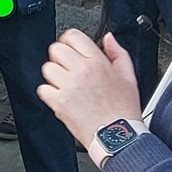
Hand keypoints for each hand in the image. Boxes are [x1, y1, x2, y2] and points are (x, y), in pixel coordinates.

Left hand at [37, 30, 142, 149]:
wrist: (118, 135)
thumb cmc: (123, 109)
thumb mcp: (128, 76)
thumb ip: (117, 53)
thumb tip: (108, 38)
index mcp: (98, 62)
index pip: (73, 36)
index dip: (69, 40)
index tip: (70, 48)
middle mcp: (81, 71)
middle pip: (56, 49)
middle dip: (59, 57)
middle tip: (66, 67)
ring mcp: (68, 86)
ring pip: (47, 68)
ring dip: (53, 75)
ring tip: (65, 84)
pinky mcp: (59, 102)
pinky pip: (43, 89)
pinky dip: (48, 93)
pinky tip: (60, 97)